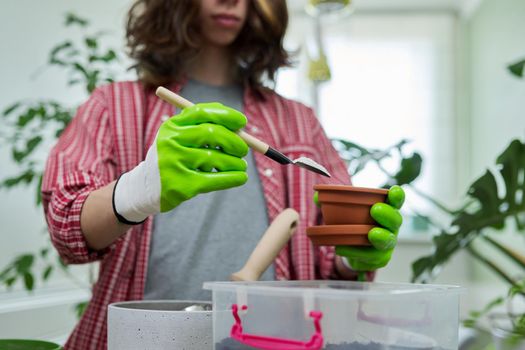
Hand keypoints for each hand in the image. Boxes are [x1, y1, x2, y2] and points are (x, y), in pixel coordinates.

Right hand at [113, 102, 248, 222]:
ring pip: (215, 158)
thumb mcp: (180, 138)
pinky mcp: (181, 185)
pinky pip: (214, 179)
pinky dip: (232, 178)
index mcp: (171, 126)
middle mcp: (170, 142)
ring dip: (235, 162)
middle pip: (211, 133)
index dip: (226, 115)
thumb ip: (205, 128)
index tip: (242, 122)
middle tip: (244, 149)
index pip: (202, 112)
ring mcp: (174, 163)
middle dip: (234, 140)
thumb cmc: (172, 158)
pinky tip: (241, 178)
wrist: (145, 188)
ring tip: (241, 165)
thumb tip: (239, 126)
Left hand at [336, 185, 404, 270]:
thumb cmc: (353, 225)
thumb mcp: (343, 213)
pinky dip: (355, 252)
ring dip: (381, 237)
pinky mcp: (380, 258)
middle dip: (388, 215)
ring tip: (372, 233)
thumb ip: (330, 203)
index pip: (395, 201)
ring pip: (388, 241)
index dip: (397, 196)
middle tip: (375, 209)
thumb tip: (317, 196)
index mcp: (385, 210)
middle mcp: (390, 226)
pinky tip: (343, 248)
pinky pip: (370, 256)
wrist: (353, 249)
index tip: (394, 190)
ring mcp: (387, 243)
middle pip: (395, 220)